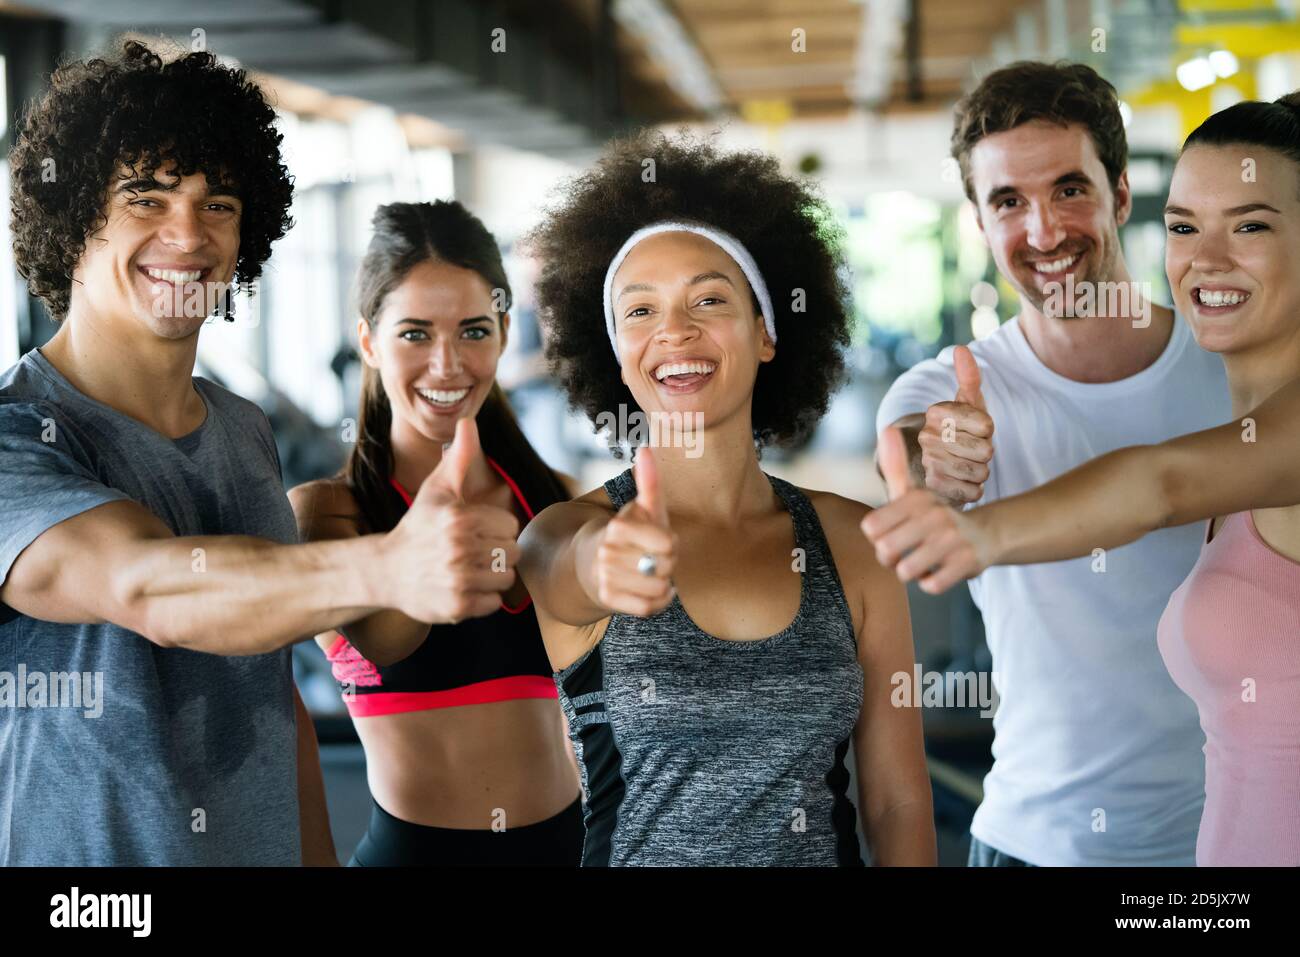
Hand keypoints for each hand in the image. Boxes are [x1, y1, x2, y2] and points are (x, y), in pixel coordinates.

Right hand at [384, 417, 521, 622]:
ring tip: (469, 569)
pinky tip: (463, 587)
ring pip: (506, 579)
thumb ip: (458, 457)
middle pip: (512, 552)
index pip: (510, 525)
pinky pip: (495, 603)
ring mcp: (458, 580)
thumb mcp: (435, 489)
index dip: (495, 528)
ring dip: (492, 576)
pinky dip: (483, 599)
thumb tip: (468, 421)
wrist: (384, 570)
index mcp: (460, 518)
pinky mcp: (457, 607)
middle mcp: (459, 549)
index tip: (475, 530)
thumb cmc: (417, 526)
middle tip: (472, 551)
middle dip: (496, 552)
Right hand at [584, 447, 676, 616]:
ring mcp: (605, 577)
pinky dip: (656, 602)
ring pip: (658, 589)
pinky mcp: (606, 599)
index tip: (659, 540)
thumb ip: (649, 480)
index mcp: (618, 527)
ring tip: (651, 573)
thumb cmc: (631, 533)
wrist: (596, 562)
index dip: (671, 543)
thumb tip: (646, 447)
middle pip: (666, 567)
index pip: (668, 544)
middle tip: (653, 558)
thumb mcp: (644, 508)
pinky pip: (647, 608)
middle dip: (667, 564)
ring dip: (663, 584)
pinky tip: (649, 589)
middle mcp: (607, 553)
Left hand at [862, 426, 991, 593]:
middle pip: (885, 551)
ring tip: (921, 562)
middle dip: (890, 559)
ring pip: (906, 571)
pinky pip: (931, 586)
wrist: (985, 535)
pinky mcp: (967, 562)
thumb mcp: (914, 491)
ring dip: (910, 572)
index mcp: (917, 497)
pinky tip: (939, 570)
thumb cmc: (935, 516)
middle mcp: (935, 515)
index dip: (877, 538)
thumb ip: (895, 466)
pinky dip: (930, 583)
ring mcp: (953, 539)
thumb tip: (887, 428)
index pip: (871, 528)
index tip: (892, 533)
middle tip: (903, 554)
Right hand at [917, 345, 993, 504]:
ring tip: (967, 466)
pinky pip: (973, 492)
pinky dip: (973, 489)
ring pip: (980, 472)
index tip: (976, 430)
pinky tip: (962, 482)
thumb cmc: (958, 431)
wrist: (933, 465)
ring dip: (980, 472)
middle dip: (985, 453)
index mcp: (936, 412)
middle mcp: (927, 436)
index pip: (987, 425)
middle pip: (986, 450)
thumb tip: (960, 349)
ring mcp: (928, 463)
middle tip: (971, 451)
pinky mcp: (933, 488)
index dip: (988, 430)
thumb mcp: (966, 403)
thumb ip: (968, 377)